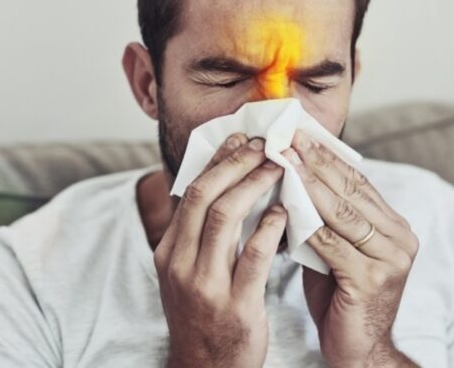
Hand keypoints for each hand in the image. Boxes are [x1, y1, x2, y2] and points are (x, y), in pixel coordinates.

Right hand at [155, 133, 286, 367]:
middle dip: (235, 163)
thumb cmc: (202, 315)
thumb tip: (219, 187)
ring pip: (226, 218)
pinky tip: (285, 212)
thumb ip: (197, 234)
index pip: (190, 193)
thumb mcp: (185, 273)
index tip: (239, 139)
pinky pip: (253, 257)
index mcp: (168, 252)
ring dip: (254, 185)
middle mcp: (180, 264)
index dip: (216, 161)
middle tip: (262, 144)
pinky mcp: (235, 306)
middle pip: (204, 196)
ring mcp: (205, 286)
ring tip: (277, 166)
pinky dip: (270, 228)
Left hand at [283, 130, 419, 367]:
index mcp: (394, 227)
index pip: (358, 182)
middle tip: (289, 139)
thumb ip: (326, 218)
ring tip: (284, 162)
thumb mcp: (336, 249)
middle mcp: (400, 239)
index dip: (328, 158)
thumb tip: (293, 178)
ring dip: (309, 185)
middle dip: (317, 163)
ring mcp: (390, 259)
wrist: (358, 350)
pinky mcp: (372, 279)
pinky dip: (306, 223)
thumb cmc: (340, 296)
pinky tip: (285, 205)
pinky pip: (331, 243)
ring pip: (342, 212)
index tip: (301, 136)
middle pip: (352, 191)